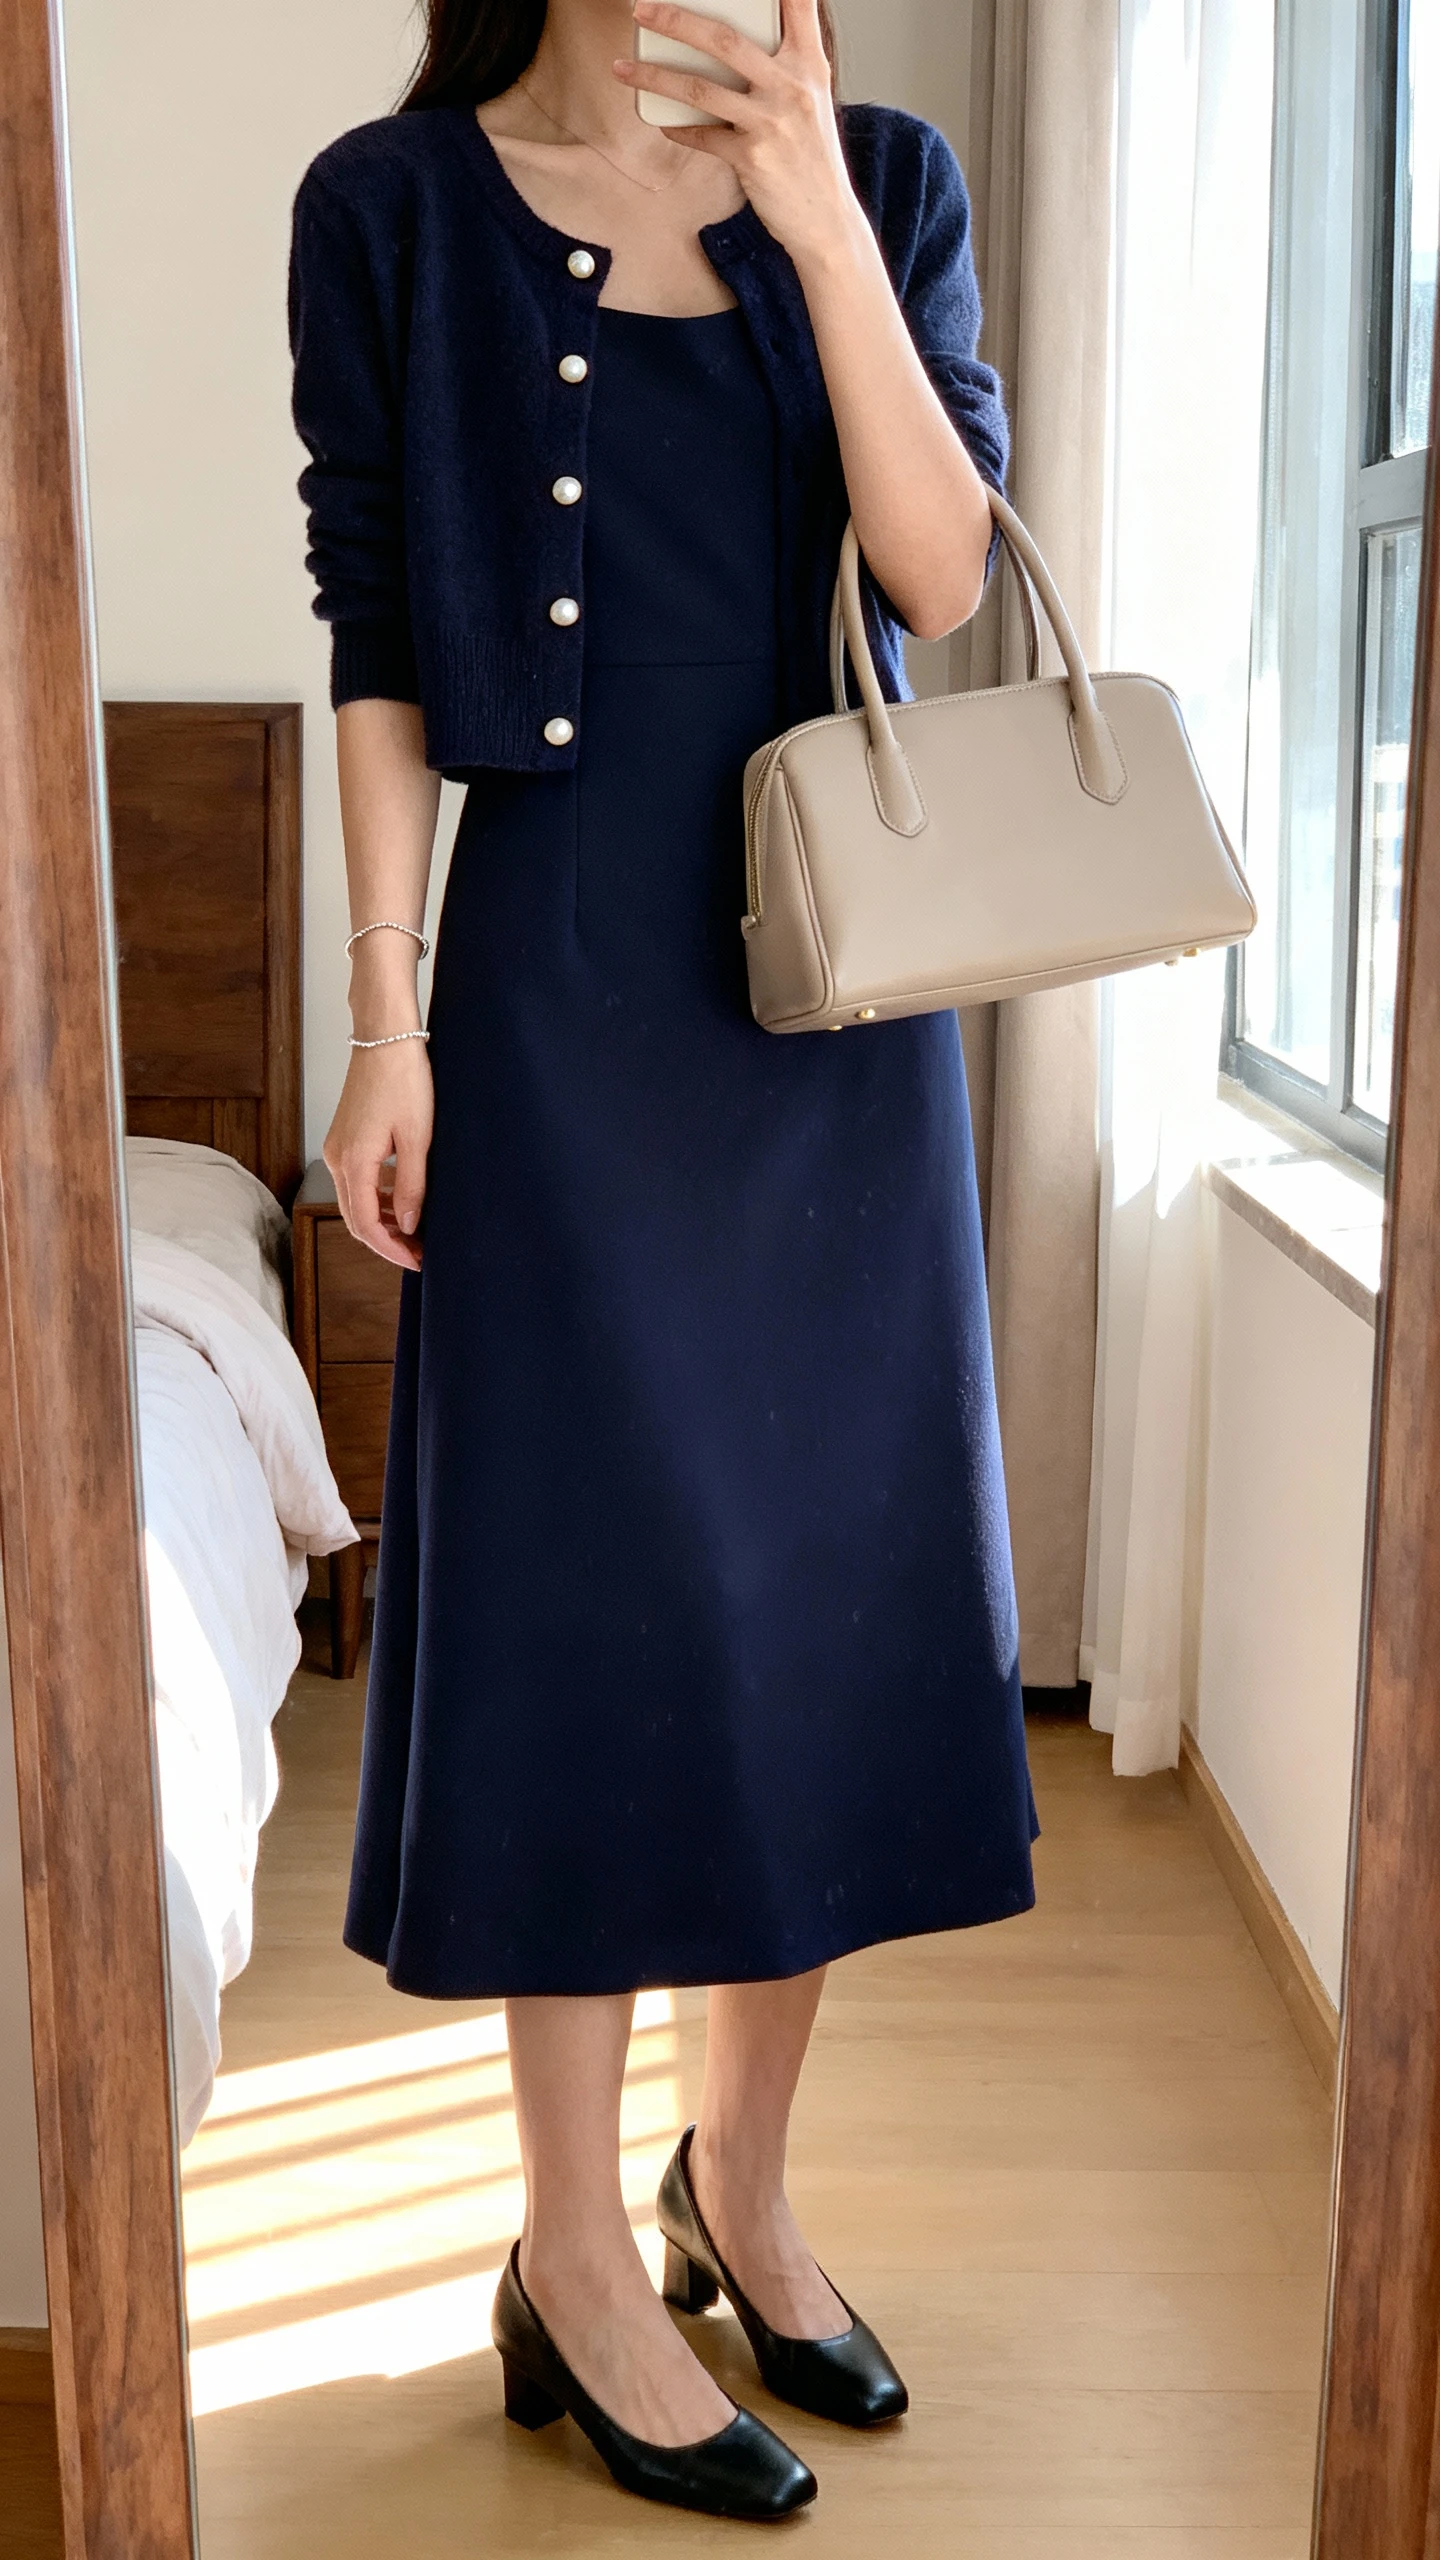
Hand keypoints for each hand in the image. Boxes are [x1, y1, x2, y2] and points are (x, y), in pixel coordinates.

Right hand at [322, 1040, 432, 1272]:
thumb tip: (410, 1225)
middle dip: (387, 1241)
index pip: (366, 1225)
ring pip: (356, 1200)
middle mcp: (337, 1158)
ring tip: (417, 1230)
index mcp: (353, 1162)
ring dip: (384, 1219)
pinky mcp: (345, 1137)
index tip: (416, 1262)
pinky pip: (358, 1179)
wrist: (385, 1038)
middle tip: (418, 1254)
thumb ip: (412, 1186)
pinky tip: (404, 1198)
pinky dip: (379, 1196)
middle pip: (356, 1218)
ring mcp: (338, 1148)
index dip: (391, 1250)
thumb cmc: (403, 1080)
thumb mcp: (418, 1138)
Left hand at [616, 0, 862, 273]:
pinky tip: (664, 124)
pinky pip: (702, 136)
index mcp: (810, 65)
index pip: (798, 5)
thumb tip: (732, 42)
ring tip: (624, 69)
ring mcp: (771, 122)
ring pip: (700, 89)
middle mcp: (792, 87)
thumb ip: (785, 66)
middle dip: (676, 19)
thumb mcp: (812, 100)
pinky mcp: (752, 159)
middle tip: (643, 9)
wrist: (827, 219)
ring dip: (655, 76)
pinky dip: (678, 129)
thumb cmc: (812, 157)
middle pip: (725, 39)